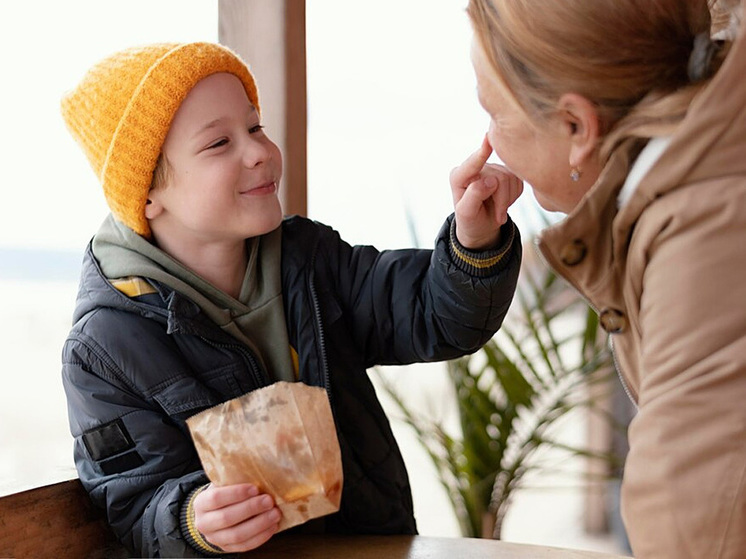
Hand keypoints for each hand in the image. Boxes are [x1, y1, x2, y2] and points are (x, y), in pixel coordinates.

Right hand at [193, 483, 280, 552]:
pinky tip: (273, 526)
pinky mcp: (227, 548)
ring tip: (275, 513)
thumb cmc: (226, 493)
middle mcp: (204, 523)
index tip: (255, 488)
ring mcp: (215, 538)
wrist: (216, 513)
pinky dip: (261, 536)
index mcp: (201, 503)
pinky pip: (245, 546)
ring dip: (259, 524)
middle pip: (227, 518)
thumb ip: (235, 479)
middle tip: (269, 501)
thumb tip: (260, 471)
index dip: (236, 493)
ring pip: (237, 535)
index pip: (216, 498)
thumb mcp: (224, 484)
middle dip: (251, 509)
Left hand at [449, 135, 522, 249]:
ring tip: (498, 210)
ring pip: (511, 178)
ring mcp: (492, 168)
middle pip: (499, 177)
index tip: (488, 137)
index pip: (472, 164)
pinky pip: (519, 180)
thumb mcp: (466, 213)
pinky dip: (515, 195)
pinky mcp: (506, 171)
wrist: (481, 225)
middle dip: (502, 200)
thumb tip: (491, 180)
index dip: (482, 152)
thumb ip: (474, 196)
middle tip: (498, 216)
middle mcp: (476, 167)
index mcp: (459, 176)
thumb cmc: (470, 220)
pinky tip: (505, 201)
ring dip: (508, 199)